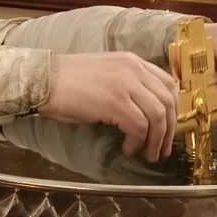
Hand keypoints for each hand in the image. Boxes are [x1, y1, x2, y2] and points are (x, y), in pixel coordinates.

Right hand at [39, 52, 178, 161]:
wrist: (43, 80)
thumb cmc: (67, 82)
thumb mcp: (105, 74)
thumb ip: (126, 84)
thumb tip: (141, 110)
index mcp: (133, 62)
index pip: (168, 84)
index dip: (173, 110)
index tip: (168, 128)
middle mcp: (134, 69)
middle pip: (168, 102)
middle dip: (169, 130)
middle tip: (162, 149)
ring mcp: (125, 84)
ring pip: (158, 116)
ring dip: (156, 141)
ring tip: (148, 154)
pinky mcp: (115, 102)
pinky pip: (139, 126)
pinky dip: (137, 142)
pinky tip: (127, 148)